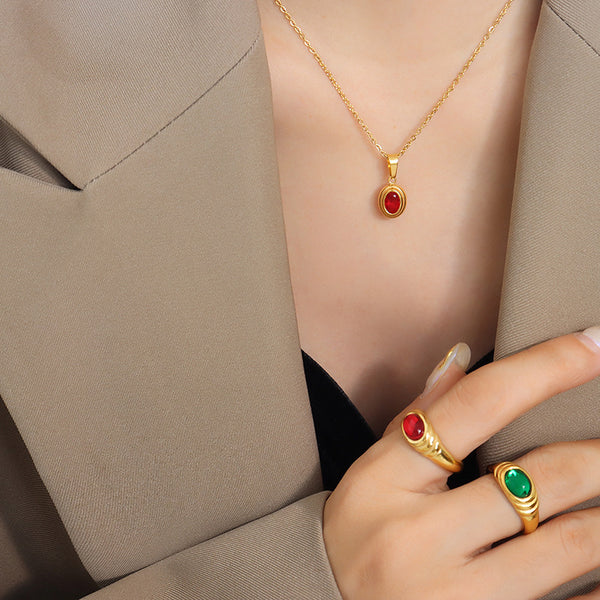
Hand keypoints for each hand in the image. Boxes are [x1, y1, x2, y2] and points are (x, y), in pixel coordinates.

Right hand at [323, 328, 599, 599]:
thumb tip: (463, 356)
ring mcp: (456, 598)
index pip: (476, 407)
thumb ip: (419, 413)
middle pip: (537, 479)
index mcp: (387, 481)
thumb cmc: (357, 534)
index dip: (544, 368)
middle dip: (596, 454)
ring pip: (570, 544)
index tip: (593, 343)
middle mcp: (420, 539)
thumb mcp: (374, 470)